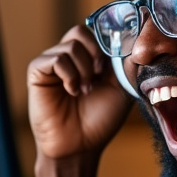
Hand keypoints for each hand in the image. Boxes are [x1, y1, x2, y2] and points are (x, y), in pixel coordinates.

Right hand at [27, 25, 133, 160]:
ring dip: (84, 69)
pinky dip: (69, 74)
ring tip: (85, 90)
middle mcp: (70, 58)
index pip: (96, 32)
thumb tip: (138, 40)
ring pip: (71, 45)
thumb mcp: (122, 89)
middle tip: (100, 75)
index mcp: (89, 58)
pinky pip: (56, 59)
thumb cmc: (100, 121)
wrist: (79, 146)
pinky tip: (72, 91)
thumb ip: (128, 65)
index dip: (108, 40)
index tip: (118, 59)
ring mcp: (52, 63)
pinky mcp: (38, 72)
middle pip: (81, 31)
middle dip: (96, 52)